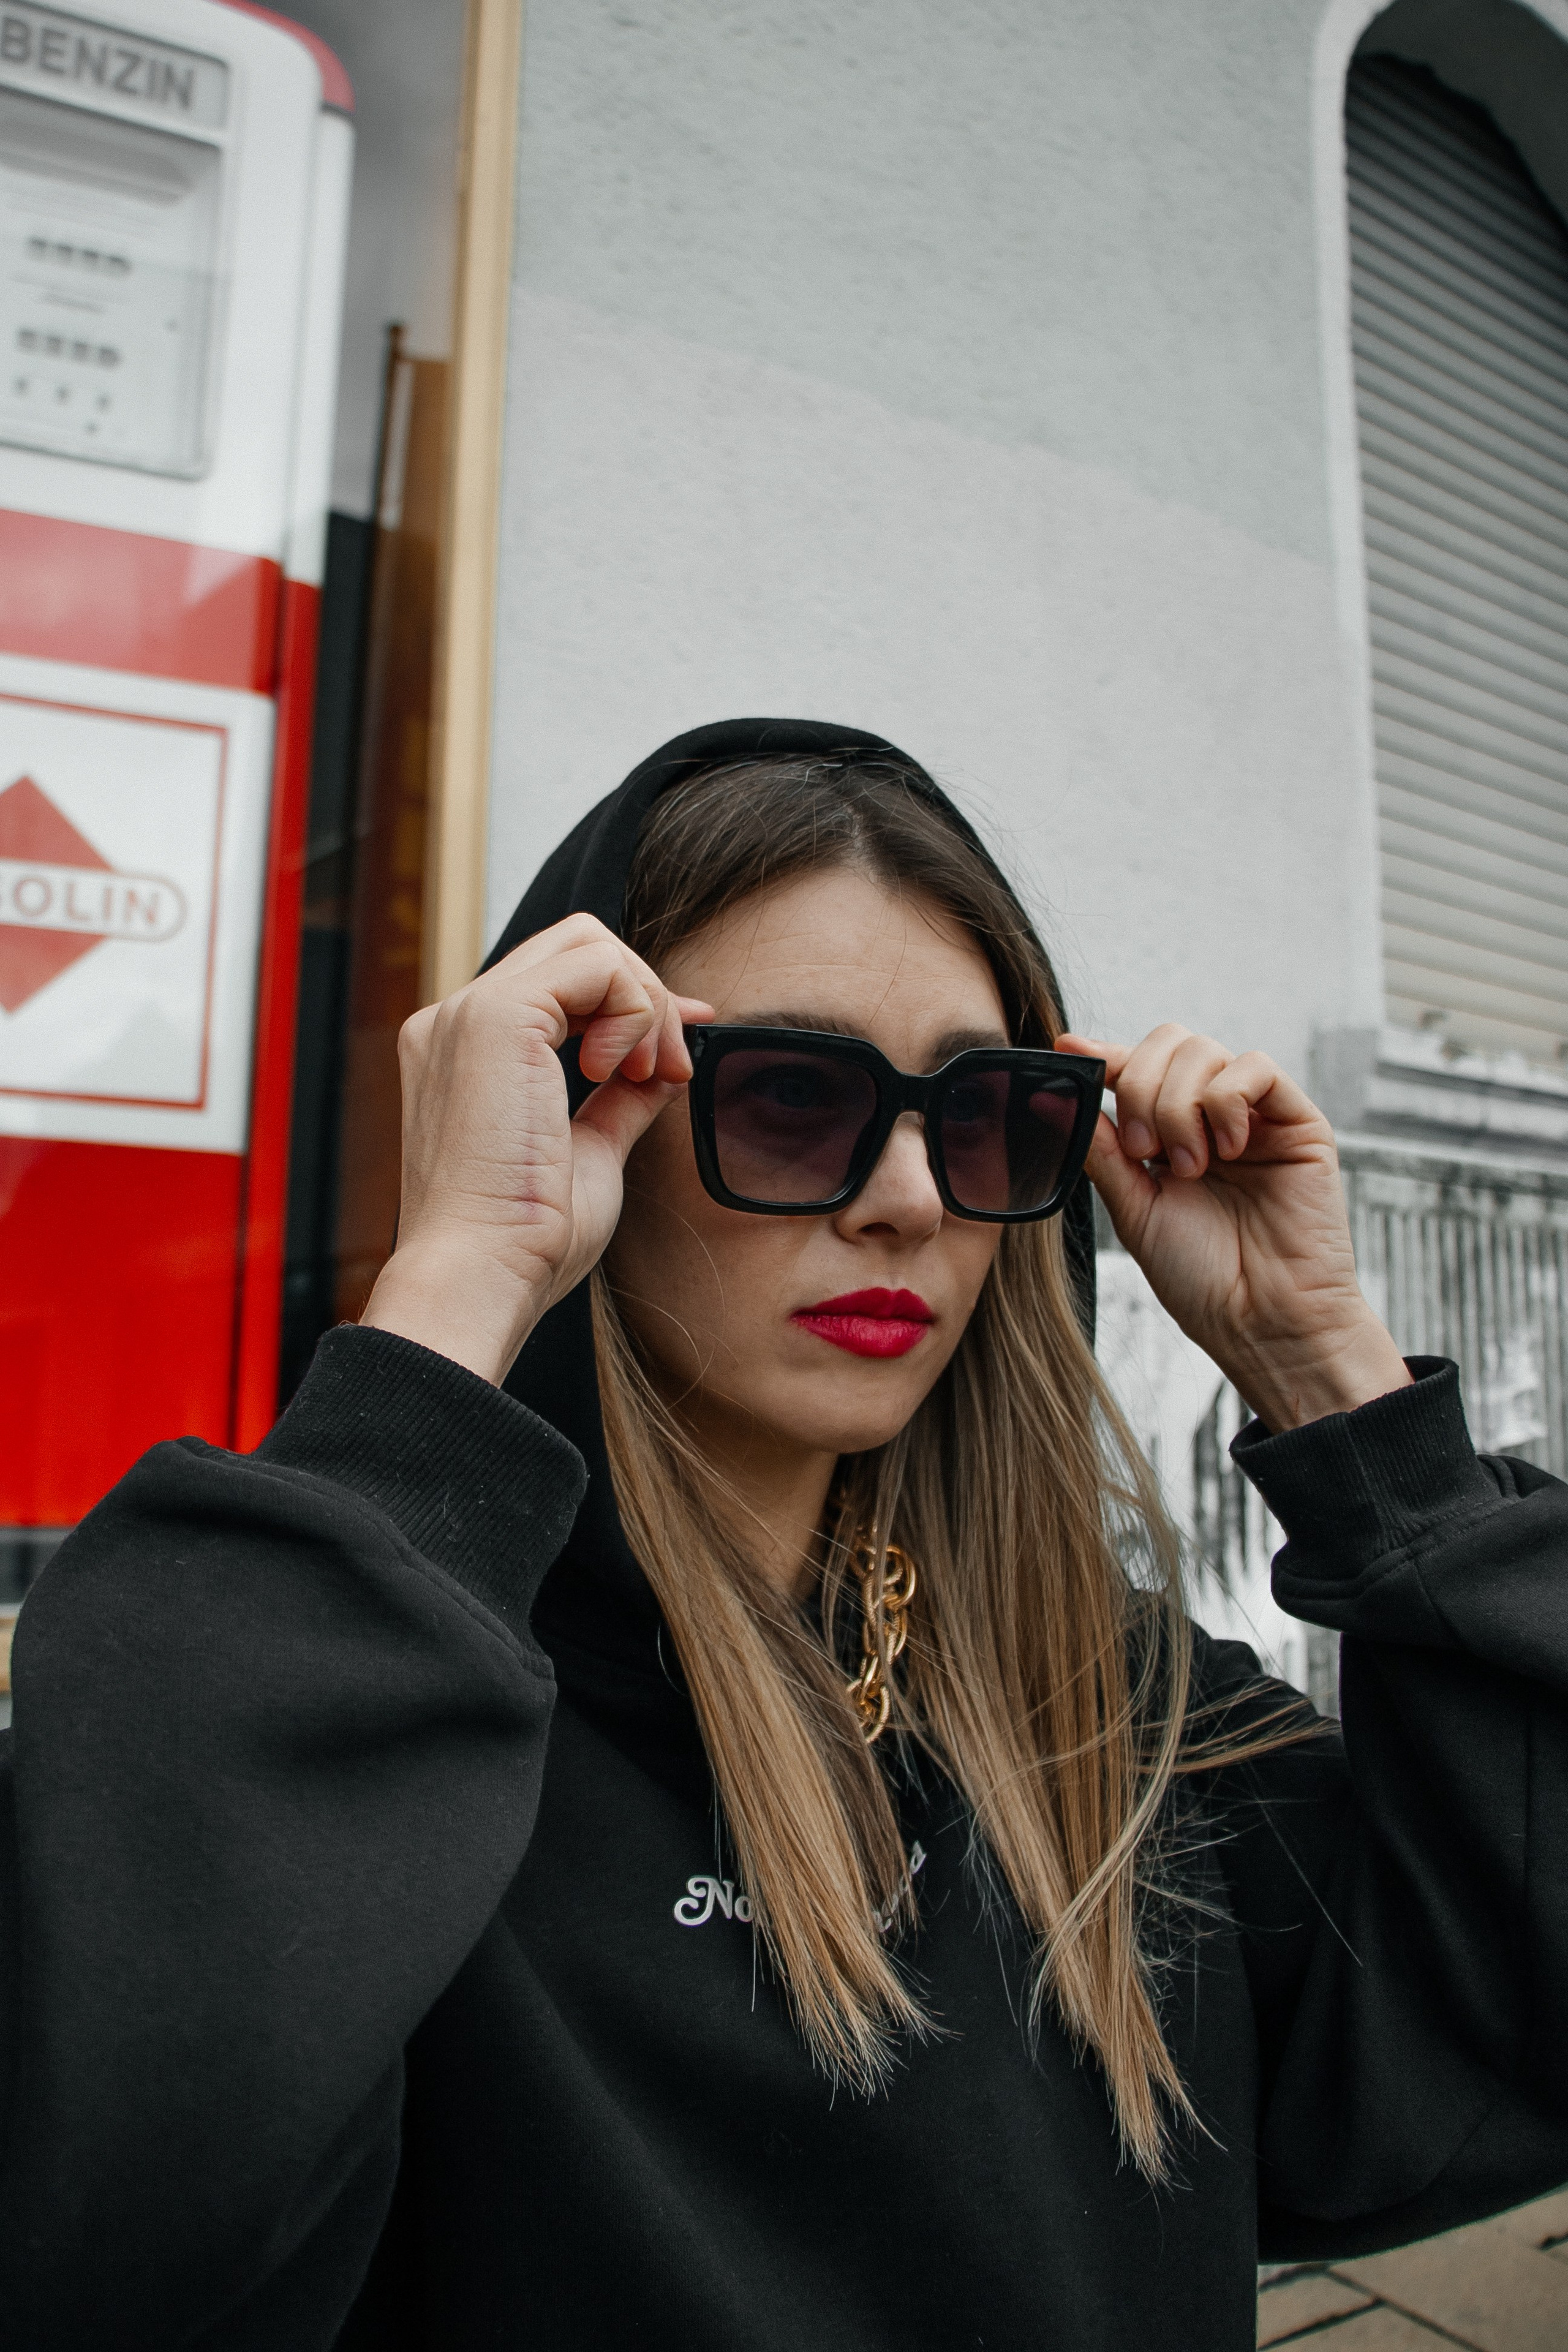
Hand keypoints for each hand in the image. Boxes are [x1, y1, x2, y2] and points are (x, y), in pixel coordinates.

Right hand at [361, 915, 712, 1383]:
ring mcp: (467, 1011)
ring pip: (588, 943)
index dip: (632, 1004)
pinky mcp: (495, 1015)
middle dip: (644, 995)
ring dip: (645, 1004)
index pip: (559, 984)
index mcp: (464, 1052)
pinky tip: (623, 1073)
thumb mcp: (589, 1153)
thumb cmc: (525, 1238)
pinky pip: (596, 966)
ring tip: (651, 1077)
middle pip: (574, 946)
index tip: (678, 1055)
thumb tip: (663, 1067)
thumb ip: (619, 1101)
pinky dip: (634, 1011)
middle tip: (669, 1069)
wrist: (481, 1274)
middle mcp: (454, 1020)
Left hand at [1056, 1024, 1410, 1430]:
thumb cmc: (1202, 1277)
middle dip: (1140, 1087)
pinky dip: (1227, 1100)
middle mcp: (1211, 1117)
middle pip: (1169, 1043)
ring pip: (1205, 1051)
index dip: (1102, 1055)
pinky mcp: (1298, 1122)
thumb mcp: (1133, 1206)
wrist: (1260, 1320)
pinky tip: (1228, 1149)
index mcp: (1168, 1135)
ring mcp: (1255, 1117)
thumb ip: (1099, 1148)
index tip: (1068, 1051)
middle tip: (1143, 1151)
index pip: (1135, 1068)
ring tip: (1190, 1167)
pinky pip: (1256, 1067)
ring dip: (1180, 1106)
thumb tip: (1050, 1095)